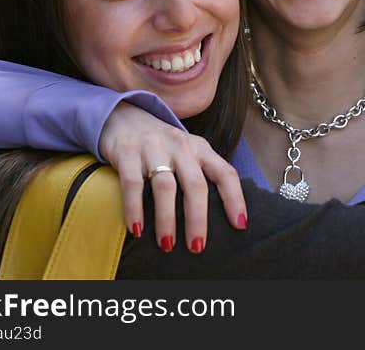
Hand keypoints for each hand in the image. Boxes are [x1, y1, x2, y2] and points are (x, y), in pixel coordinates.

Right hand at [98, 102, 247, 252]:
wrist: (124, 118)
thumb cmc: (163, 147)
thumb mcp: (188, 154)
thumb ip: (201, 176)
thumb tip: (218, 217)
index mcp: (201, 149)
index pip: (226, 173)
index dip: (235, 199)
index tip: (240, 225)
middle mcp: (181, 147)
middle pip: (196, 185)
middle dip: (198, 219)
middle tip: (197, 246)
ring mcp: (154, 148)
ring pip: (166, 186)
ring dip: (167, 219)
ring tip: (167, 244)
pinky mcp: (128, 153)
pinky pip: (133, 184)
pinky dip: (135, 209)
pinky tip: (136, 229)